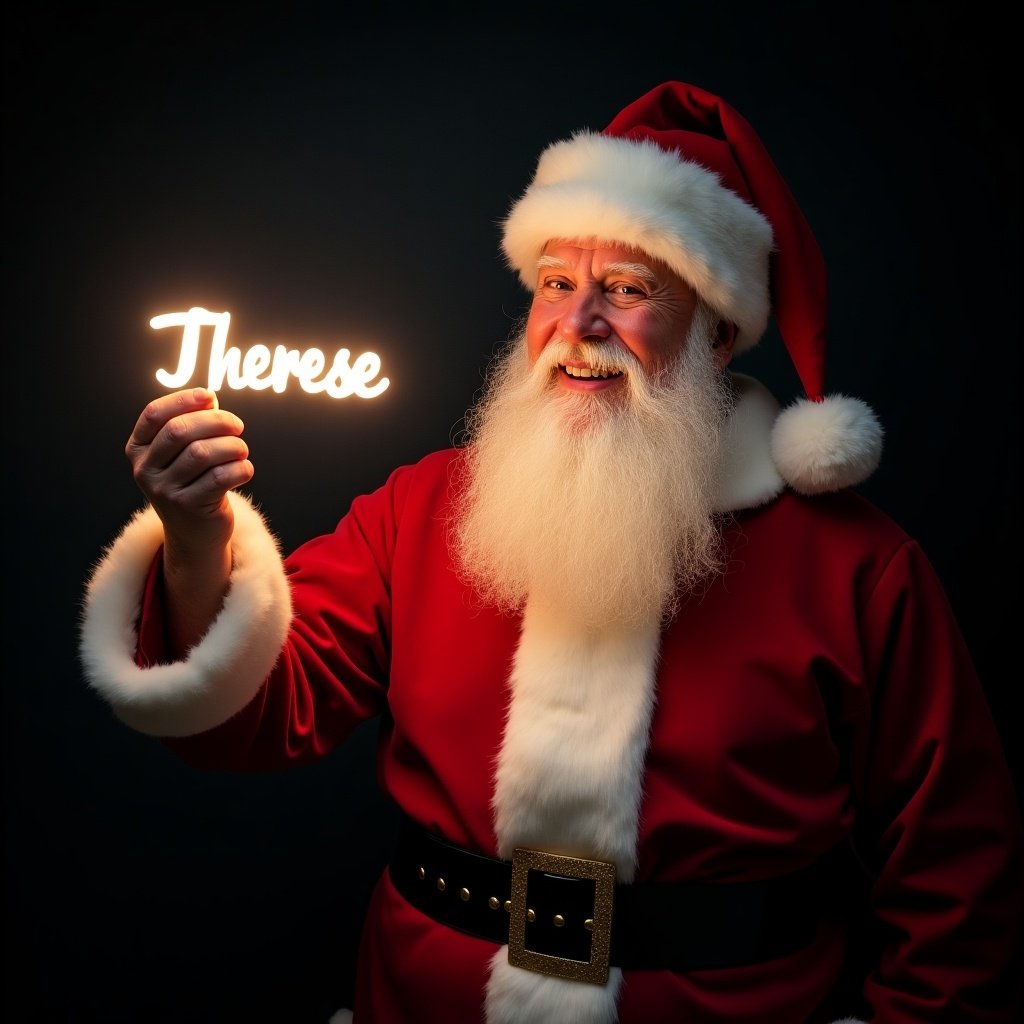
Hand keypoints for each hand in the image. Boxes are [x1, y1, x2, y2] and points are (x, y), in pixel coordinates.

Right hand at [126, 388, 252, 652]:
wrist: (195, 534)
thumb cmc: (194, 481)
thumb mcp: (183, 453)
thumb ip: (192, 424)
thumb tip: (210, 398)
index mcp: (138, 449)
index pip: (155, 414)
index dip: (184, 400)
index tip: (210, 397)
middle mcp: (145, 470)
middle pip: (180, 431)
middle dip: (215, 421)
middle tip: (237, 426)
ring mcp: (165, 491)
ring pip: (204, 453)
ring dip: (232, 446)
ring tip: (241, 450)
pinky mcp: (190, 507)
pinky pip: (221, 477)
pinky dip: (241, 468)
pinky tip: (244, 470)